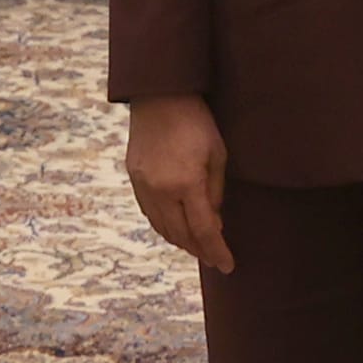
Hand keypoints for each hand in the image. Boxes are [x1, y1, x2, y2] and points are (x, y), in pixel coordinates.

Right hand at [126, 95, 233, 271]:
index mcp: (187, 184)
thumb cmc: (197, 122)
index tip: (228, 266)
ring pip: (162, 228)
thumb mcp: (217, 155)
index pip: (204, 231)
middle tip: (215, 258)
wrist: (159, 96)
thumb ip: (216, 193)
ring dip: (181, 242)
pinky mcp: (134, 179)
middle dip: (200, 250)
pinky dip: (165, 226)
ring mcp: (144, 186)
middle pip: (181, 235)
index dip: (217, 251)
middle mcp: (161, 191)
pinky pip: (149, 214)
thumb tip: (214, 223)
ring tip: (198, 247)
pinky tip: (176, 227)